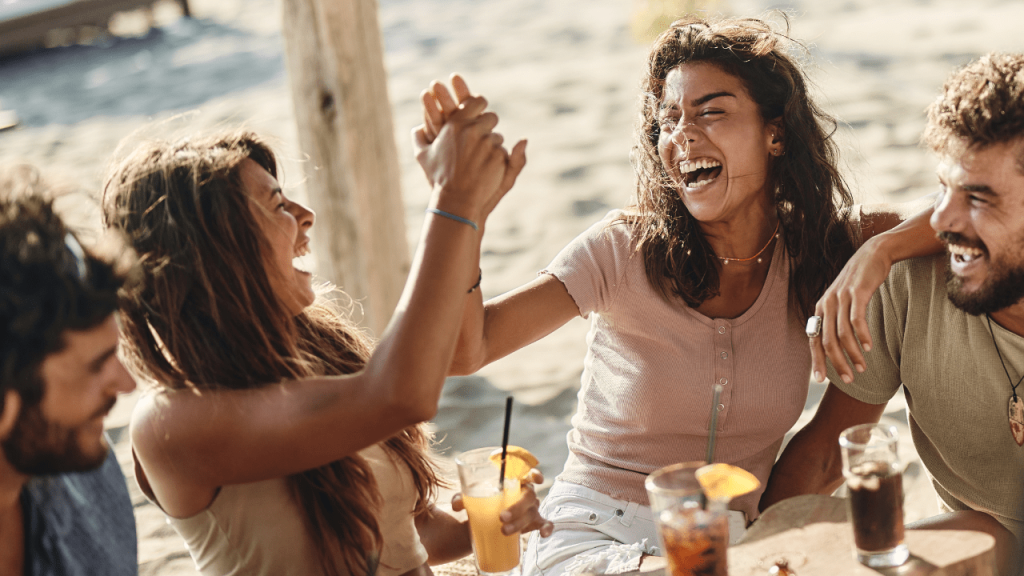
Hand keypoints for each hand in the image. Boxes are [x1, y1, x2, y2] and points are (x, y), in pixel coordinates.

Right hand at [412, 74, 526, 221]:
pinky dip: (499, 161)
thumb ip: (418, 137)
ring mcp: (488, 143)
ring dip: (492, 147)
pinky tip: (487, 172)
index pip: (477, 102)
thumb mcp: (422, 157)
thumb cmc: (438, 178)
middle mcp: (473, 130)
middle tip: (481, 142)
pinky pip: (504, 153)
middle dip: (488, 128)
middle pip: (491, 118)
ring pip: (498, 138)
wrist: (456, 201)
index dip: (481, 107)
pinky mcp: (499, 156)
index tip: (480, 114)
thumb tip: (416, 127)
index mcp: (456, 124)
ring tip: (480, 164)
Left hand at [451, 469, 553, 537]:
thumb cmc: (481, 503)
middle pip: (528, 496)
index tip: (534, 479)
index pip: (527, 473)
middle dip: (516, 507)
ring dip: (520, 522)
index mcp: (514, 482)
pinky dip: (547, 528)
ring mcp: (531, 509)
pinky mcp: (533, 523)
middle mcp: (525, 493)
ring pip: (532, 513)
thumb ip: (462, 498)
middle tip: (501, 517)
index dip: (534, 474)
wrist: (483, 522)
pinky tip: (544, 534)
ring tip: (504, 530)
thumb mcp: (470, 499)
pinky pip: (544, 523)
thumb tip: (457, 504)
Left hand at [810, 236, 892, 383]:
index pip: (813, 340)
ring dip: (852, 354)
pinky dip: (862, 336)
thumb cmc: (858, 282)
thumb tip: (835, 345)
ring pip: (842, 334)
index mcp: (820, 308)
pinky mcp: (857, 292)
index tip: (821, 380)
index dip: (817, 361)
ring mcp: (841, 297)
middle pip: (827, 341)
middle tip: (849, 379)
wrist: (873, 254)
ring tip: (862, 368)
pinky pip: (857, 320)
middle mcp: (826, 303)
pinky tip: (869, 348)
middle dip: (837, 363)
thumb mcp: (842, 301)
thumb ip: (837, 320)